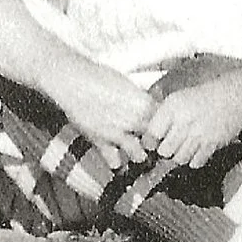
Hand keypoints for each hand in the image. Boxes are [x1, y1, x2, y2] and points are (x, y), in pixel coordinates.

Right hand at [51, 56, 158, 172]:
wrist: (75, 82)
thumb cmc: (100, 78)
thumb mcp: (129, 85)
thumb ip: (141, 99)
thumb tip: (151, 103)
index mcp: (144, 104)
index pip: (165, 122)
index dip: (166, 127)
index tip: (165, 129)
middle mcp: (134, 120)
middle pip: (155, 140)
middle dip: (157, 145)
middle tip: (156, 147)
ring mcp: (117, 133)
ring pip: (138, 154)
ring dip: (139, 155)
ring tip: (139, 155)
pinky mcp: (100, 141)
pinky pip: (112, 159)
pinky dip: (116, 162)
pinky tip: (118, 163)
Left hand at [140, 68, 241, 169]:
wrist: (234, 95)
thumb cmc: (205, 96)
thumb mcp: (178, 98)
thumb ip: (161, 115)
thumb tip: (147, 134)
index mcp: (172, 108)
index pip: (150, 135)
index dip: (150, 142)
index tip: (153, 142)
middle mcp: (184, 122)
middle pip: (164, 151)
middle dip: (165, 150)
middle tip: (170, 145)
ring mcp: (199, 134)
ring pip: (179, 159)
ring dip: (179, 156)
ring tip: (184, 146)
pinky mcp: (212, 144)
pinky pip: (196, 162)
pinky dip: (194, 159)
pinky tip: (197, 149)